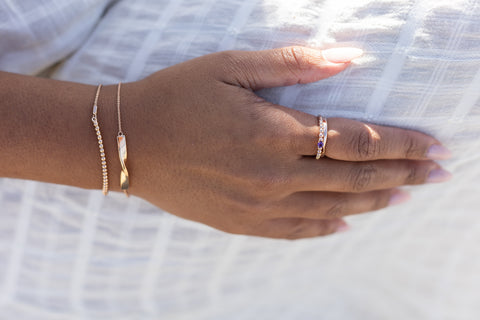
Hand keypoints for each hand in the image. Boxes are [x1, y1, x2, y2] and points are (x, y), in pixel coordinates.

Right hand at [123, 46, 451, 238]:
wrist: (128, 141)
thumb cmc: (177, 95)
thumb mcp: (232, 66)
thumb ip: (294, 65)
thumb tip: (348, 58)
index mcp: (275, 132)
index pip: (357, 140)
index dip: (402, 143)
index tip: (434, 146)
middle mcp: (274, 175)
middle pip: (356, 178)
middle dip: (404, 173)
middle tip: (438, 174)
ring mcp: (258, 205)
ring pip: (333, 207)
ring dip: (375, 201)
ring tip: (405, 196)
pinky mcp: (240, 223)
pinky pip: (296, 230)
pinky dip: (328, 226)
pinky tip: (347, 223)